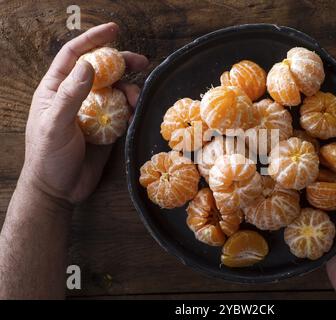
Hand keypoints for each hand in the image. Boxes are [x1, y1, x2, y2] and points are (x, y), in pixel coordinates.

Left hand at [22, 22, 147, 205]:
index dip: (93, 40)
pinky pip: (122, 111)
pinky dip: (131, 108)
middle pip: (101, 70)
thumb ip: (71, 95)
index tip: (114, 30)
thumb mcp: (55, 124)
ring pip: (115, 90)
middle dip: (121, 62)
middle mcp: (76, 96)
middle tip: (142, 60)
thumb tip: (89, 65)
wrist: (59, 189)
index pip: (75, 56)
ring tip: (137, 98)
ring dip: (129, 89)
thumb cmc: (48, 156)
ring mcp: (93, 112)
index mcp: (57, 89)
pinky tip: (135, 113)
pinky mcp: (106, 127)